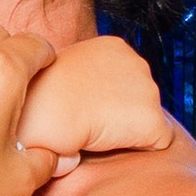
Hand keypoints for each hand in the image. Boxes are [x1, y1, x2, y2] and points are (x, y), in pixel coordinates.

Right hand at [20, 33, 171, 167]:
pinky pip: (157, 143)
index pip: (124, 80)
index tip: (83, 108)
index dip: (105, 100)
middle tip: (89, 123)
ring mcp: (149, 91)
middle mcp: (138, 62)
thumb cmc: (38, 95)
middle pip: (139, 98)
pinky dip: (139, 149)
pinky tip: (112, 148)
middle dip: (120, 113)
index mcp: (114, 47)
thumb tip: (80, 99)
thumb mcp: (60, 70)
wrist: (45, 109)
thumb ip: (82, 79)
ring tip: (97, 135)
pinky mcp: (152, 121)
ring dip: (128, 130)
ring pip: (147, 121)